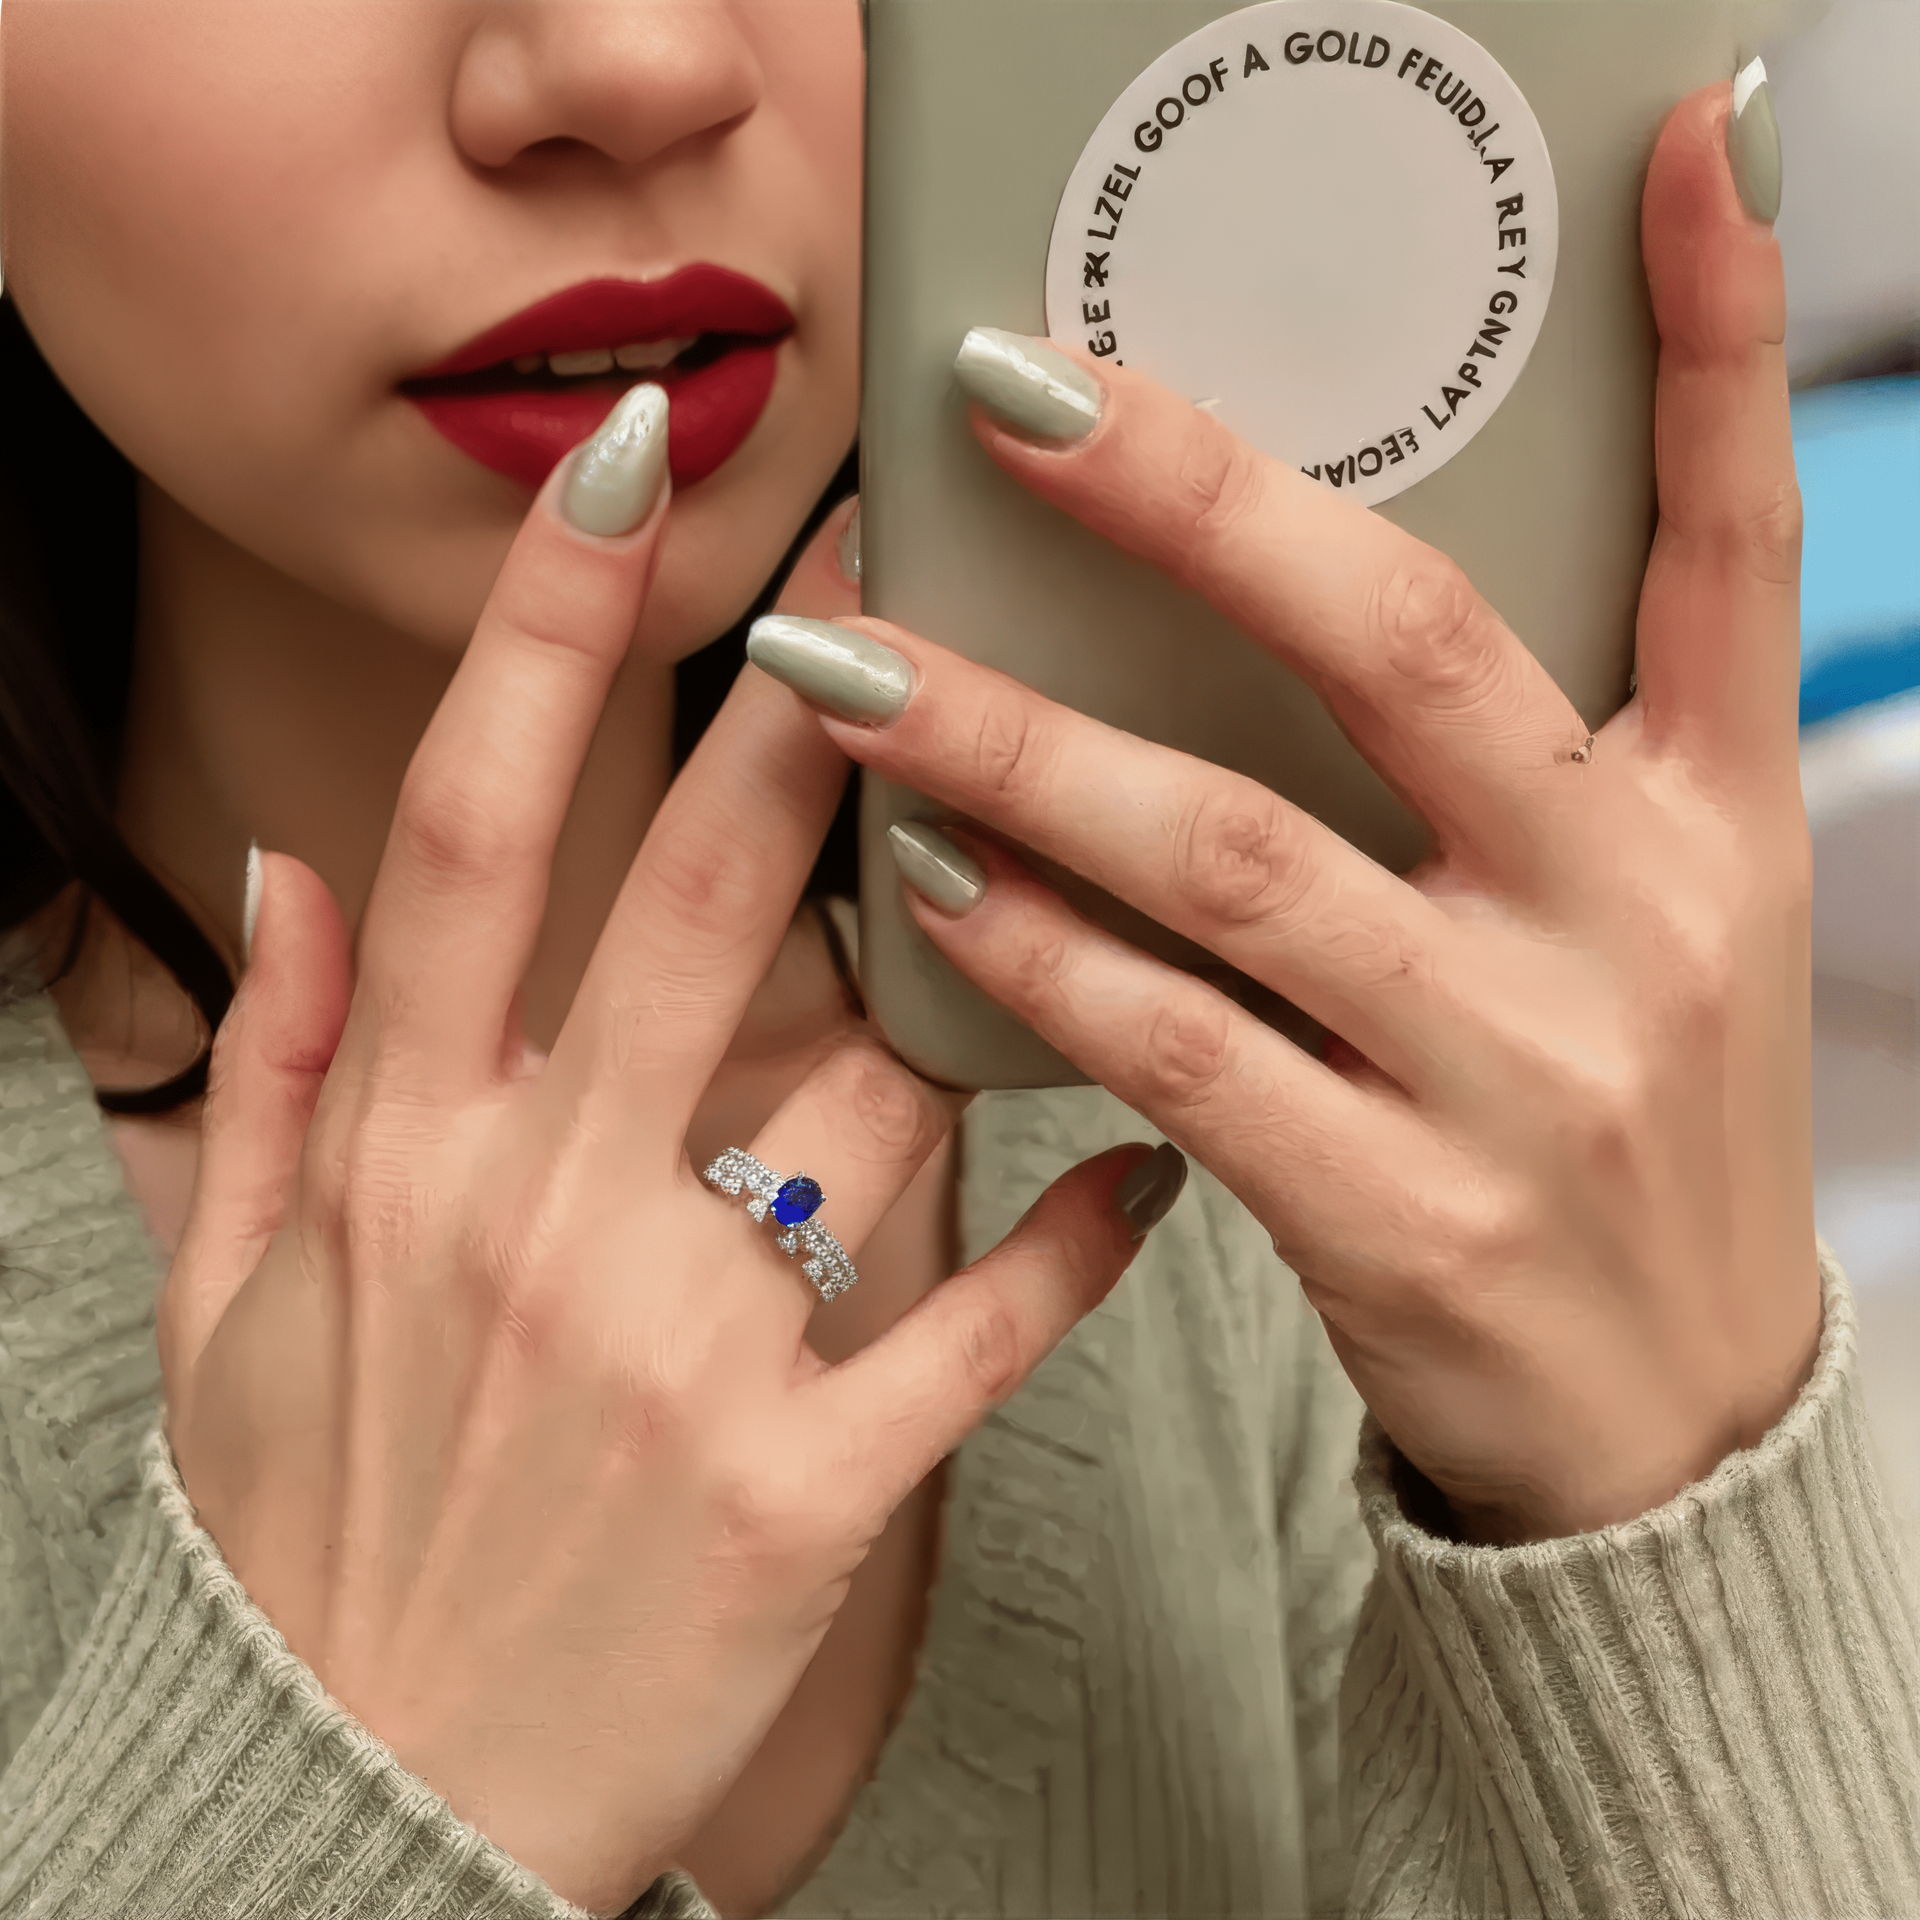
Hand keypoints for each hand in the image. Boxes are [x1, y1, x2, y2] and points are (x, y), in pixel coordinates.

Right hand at [160, 403, 1158, 1913]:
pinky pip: (980, 1322)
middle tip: (908, 568)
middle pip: (697, 905)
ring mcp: (685, 1348)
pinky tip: (1141, 1173)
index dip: (547, 634)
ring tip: (1036, 912)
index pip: (475, 830)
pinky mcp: (809, 1487)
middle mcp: (546, 1213)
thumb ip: (269, 1075)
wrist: (353, 1811)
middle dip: (810, 722)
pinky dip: (1077, 1243)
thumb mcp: (233, 1303)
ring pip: (876, 1099)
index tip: (626, 479)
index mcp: (408, 1152)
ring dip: (960, 996)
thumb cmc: (309, 1543)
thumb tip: (287, 882)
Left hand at [749, 85, 1818, 1543]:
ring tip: (850, 664)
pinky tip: (934, 890)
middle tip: (1009, 391)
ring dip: (1027, 745)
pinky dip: (1047, 963)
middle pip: (1411, 650)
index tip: (1679, 139)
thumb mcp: (1641, 926)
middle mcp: (1636, 916)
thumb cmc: (1625, 1134)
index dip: (1718, 329)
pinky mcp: (1405, 1222)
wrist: (1674, 1420)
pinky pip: (1186, 1057)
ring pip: (1241, 856)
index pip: (1738, 531)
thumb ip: (1515, 771)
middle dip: (1203, 502)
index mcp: (1714, 812)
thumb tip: (1322, 592)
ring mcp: (1521, 1075)